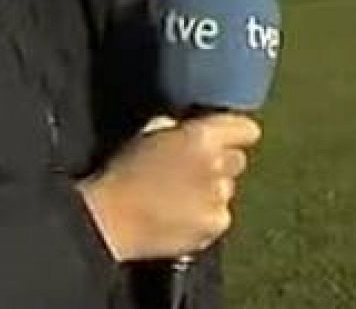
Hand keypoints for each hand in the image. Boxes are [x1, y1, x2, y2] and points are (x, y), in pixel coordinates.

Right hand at [77, 113, 262, 261]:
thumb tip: (189, 131)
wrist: (109, 220)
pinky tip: (181, 219)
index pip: (246, 129)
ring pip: (228, 190)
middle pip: (238, 161)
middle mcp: (218, 166)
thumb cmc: (123, 173)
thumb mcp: (149, 134)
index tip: (226, 139)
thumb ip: (179, 129)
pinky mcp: (215, 226)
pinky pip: (220, 216)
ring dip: (212, 192)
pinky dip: (206, 217)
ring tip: (181, 199)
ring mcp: (219, 199)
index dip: (236, 134)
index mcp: (203, 138)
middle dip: (220, 165)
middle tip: (193, 173)